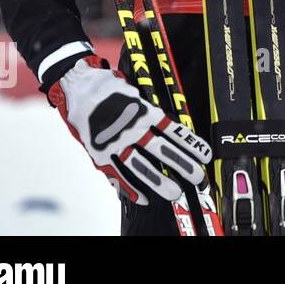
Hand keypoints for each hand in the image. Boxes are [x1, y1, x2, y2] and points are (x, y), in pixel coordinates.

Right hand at [48, 55, 210, 204]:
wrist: (78, 84)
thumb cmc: (110, 87)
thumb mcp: (136, 92)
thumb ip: (149, 109)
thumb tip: (167, 123)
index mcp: (145, 111)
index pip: (174, 131)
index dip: (191, 144)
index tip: (206, 155)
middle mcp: (132, 128)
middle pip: (163, 151)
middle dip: (182, 165)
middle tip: (198, 177)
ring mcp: (116, 141)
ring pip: (141, 165)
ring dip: (159, 180)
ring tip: (175, 192)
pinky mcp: (100, 150)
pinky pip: (117, 172)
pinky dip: (129, 187)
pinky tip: (143, 198)